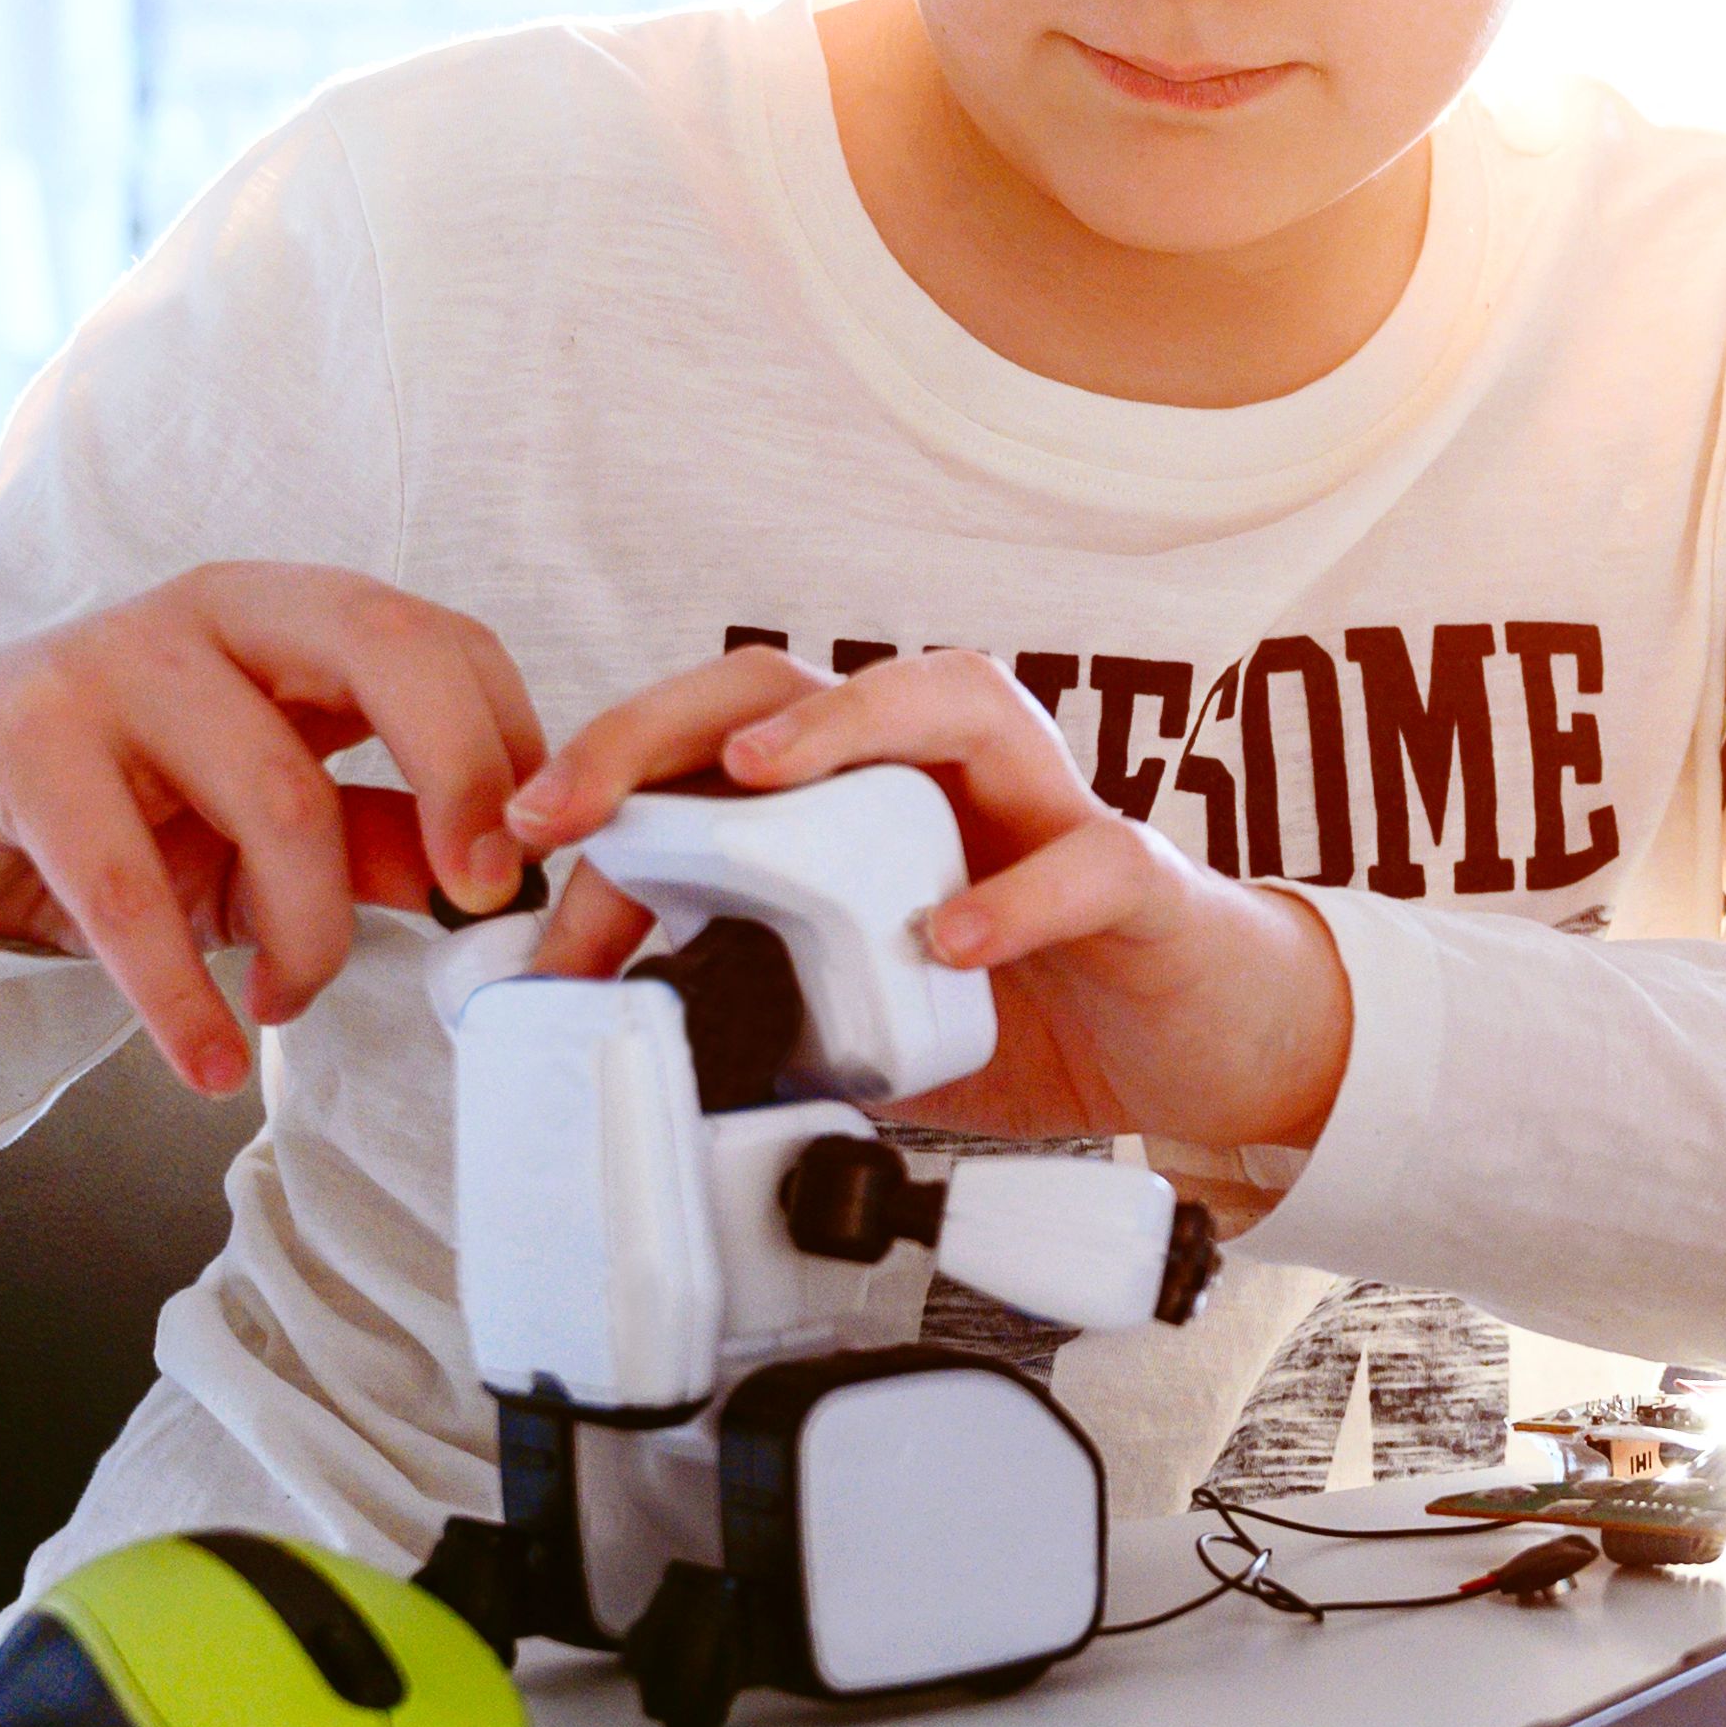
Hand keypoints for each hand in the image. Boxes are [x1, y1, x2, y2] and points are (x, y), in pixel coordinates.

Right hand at [0, 566, 546, 1090]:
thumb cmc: (122, 799)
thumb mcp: (260, 826)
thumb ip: (375, 842)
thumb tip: (501, 887)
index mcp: (291, 616)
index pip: (443, 641)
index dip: (511, 741)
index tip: (537, 859)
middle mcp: (215, 614)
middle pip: (385, 650)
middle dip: (463, 775)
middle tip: (481, 894)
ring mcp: (114, 663)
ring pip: (274, 792)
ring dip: (311, 934)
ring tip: (288, 1003)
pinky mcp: (23, 739)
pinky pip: (126, 883)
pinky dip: (179, 994)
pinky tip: (209, 1062)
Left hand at [505, 647, 1348, 1158]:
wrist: (1201, 1048)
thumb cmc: (1030, 1008)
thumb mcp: (855, 1018)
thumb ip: (754, 1000)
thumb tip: (613, 1023)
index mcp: (862, 794)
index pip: (717, 742)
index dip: (613, 783)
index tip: (525, 853)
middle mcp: (947, 771)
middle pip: (799, 678)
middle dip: (668, 724)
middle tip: (575, 805)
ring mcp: (1050, 810)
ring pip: (957, 697)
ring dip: (843, 723)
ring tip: (752, 781)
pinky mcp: (1141, 881)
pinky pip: (1086, 861)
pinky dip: (1013, 897)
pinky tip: (946, 942)